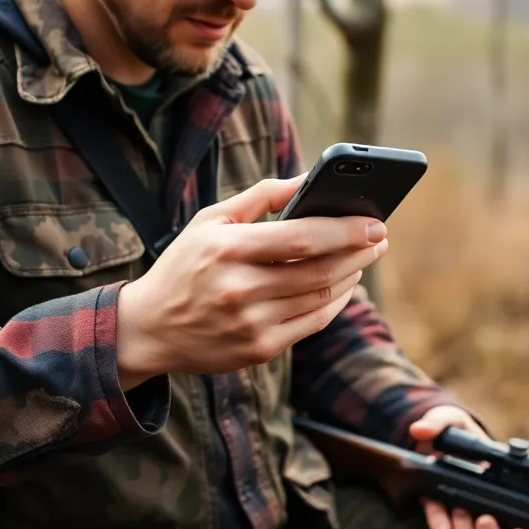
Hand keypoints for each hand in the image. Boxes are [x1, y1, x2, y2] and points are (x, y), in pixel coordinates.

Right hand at [115, 175, 387, 385]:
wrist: (148, 329)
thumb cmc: (185, 265)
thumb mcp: (210, 221)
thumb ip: (261, 197)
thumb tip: (308, 178)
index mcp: (227, 250)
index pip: (301, 238)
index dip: (344, 230)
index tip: (374, 220)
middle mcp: (239, 289)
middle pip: (319, 270)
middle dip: (359, 252)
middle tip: (380, 237)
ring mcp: (251, 324)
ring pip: (321, 297)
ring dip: (352, 275)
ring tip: (364, 256)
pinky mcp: (259, 350)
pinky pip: (313, 323)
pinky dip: (335, 302)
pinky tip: (343, 285)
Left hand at [409, 406, 528, 528]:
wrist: (423, 447)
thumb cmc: (451, 431)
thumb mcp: (449, 420)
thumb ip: (441, 422)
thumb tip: (420, 430)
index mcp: (512, 481)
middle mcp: (500, 505)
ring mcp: (476, 514)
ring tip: (475, 520)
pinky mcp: (450, 518)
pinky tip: (442, 528)